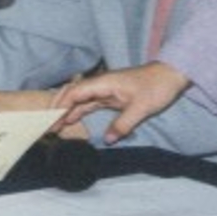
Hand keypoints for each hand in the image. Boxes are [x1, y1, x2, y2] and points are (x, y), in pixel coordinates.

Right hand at [53, 61, 187, 144]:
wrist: (170, 76)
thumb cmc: (156, 87)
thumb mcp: (141, 107)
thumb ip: (124, 123)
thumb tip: (108, 139)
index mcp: (104, 83)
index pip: (75, 92)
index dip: (61, 105)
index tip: (51, 120)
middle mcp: (100, 85)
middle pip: (71, 94)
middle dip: (57, 107)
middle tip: (46, 125)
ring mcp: (104, 90)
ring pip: (78, 99)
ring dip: (65, 111)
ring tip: (53, 126)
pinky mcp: (110, 97)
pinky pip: (88, 104)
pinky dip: (77, 112)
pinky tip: (70, 121)